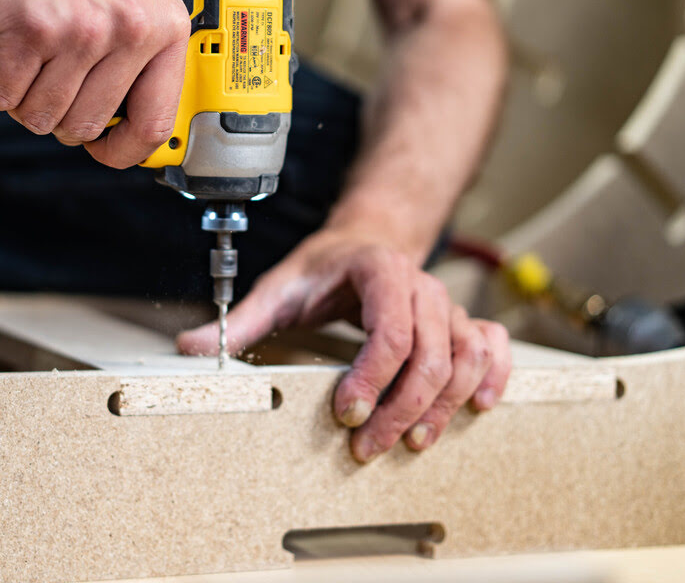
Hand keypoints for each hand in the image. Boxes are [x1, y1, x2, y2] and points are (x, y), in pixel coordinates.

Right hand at [0, 0, 189, 167]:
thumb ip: (146, 55)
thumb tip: (141, 121)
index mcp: (165, 29)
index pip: (154, 122)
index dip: (124, 150)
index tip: (106, 151)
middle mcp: (130, 32)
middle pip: (86, 126)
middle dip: (58, 114)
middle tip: (48, 82)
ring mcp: (82, 33)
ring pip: (42, 116)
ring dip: (23, 99)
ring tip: (25, 62)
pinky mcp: (32, 31)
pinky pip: (6, 95)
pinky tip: (1, 55)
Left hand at [177, 226, 511, 461]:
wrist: (367, 239)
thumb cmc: (325, 267)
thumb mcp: (280, 286)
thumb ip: (240, 320)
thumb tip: (189, 347)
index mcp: (378, 270)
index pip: (389, 329)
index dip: (372, 377)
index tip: (346, 413)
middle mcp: (420, 286)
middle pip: (431, 353)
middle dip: (400, 407)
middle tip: (367, 445)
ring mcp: (447, 304)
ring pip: (465, 356)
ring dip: (443, 405)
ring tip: (413, 442)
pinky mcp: (462, 321)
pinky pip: (494, 345)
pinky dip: (495, 375)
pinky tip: (481, 407)